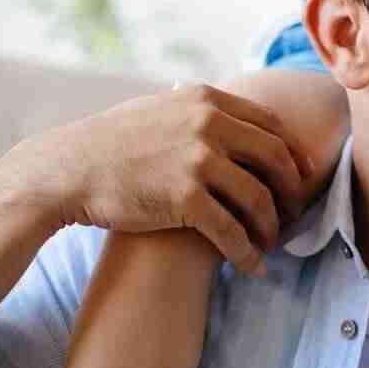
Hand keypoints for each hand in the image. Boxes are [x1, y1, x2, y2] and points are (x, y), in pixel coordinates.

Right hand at [4, 83, 313, 271]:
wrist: (66, 170)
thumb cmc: (109, 144)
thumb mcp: (158, 109)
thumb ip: (196, 110)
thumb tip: (224, 112)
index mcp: (206, 100)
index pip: (270, 124)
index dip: (292, 154)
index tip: (301, 176)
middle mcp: (208, 123)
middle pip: (275, 158)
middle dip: (291, 191)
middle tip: (293, 214)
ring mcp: (198, 159)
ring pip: (258, 198)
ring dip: (271, 227)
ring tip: (269, 244)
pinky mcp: (184, 197)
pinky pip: (231, 231)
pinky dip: (246, 253)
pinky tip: (251, 267)